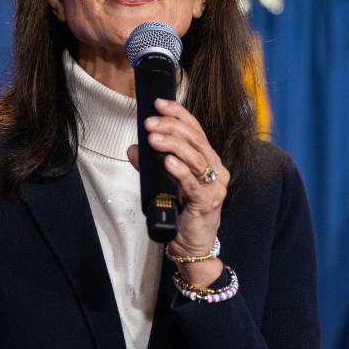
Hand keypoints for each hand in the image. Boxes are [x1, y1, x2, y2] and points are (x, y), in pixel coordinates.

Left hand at [127, 98, 229, 286]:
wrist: (193, 246)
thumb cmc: (182, 212)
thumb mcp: (164, 183)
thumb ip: (151, 165)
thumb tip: (133, 148)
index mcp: (208, 159)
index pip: (195, 129)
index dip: (178, 114)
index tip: (159, 103)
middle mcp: (215, 169)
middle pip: (195, 140)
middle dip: (171, 127)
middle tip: (149, 122)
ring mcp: (214, 185)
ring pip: (195, 157)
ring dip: (172, 145)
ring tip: (153, 137)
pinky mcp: (207, 202)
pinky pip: (193, 183)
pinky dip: (180, 170)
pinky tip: (167, 161)